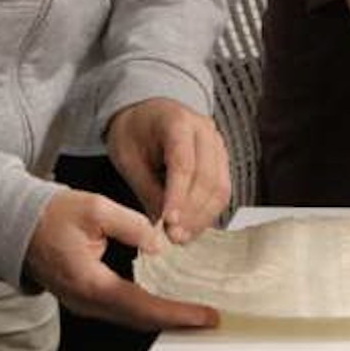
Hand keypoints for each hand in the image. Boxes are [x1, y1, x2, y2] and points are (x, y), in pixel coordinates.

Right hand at [24, 191, 218, 331]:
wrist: (17, 226)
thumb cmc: (52, 216)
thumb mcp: (96, 208)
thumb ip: (132, 225)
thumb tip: (159, 244)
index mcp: (90, 283)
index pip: (141, 305)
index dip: (176, 313)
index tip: (204, 316)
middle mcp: (87, 302)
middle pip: (139, 320)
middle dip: (176, 320)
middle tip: (210, 318)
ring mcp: (86, 304)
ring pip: (132, 318)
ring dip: (164, 317)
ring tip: (196, 312)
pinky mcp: (88, 298)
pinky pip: (123, 310)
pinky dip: (149, 309)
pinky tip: (169, 301)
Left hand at [106, 98, 230, 242]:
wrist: (147, 112)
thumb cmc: (134, 132)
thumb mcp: (128, 158)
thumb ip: (146, 188)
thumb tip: (162, 223)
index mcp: (178, 122)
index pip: (183, 164)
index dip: (178, 196)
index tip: (168, 223)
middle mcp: (205, 131)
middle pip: (208, 178)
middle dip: (192, 212)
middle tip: (173, 237)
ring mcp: (218, 145)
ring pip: (220, 187)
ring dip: (203, 216)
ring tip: (182, 237)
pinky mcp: (221, 160)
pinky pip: (221, 189)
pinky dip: (208, 212)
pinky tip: (192, 227)